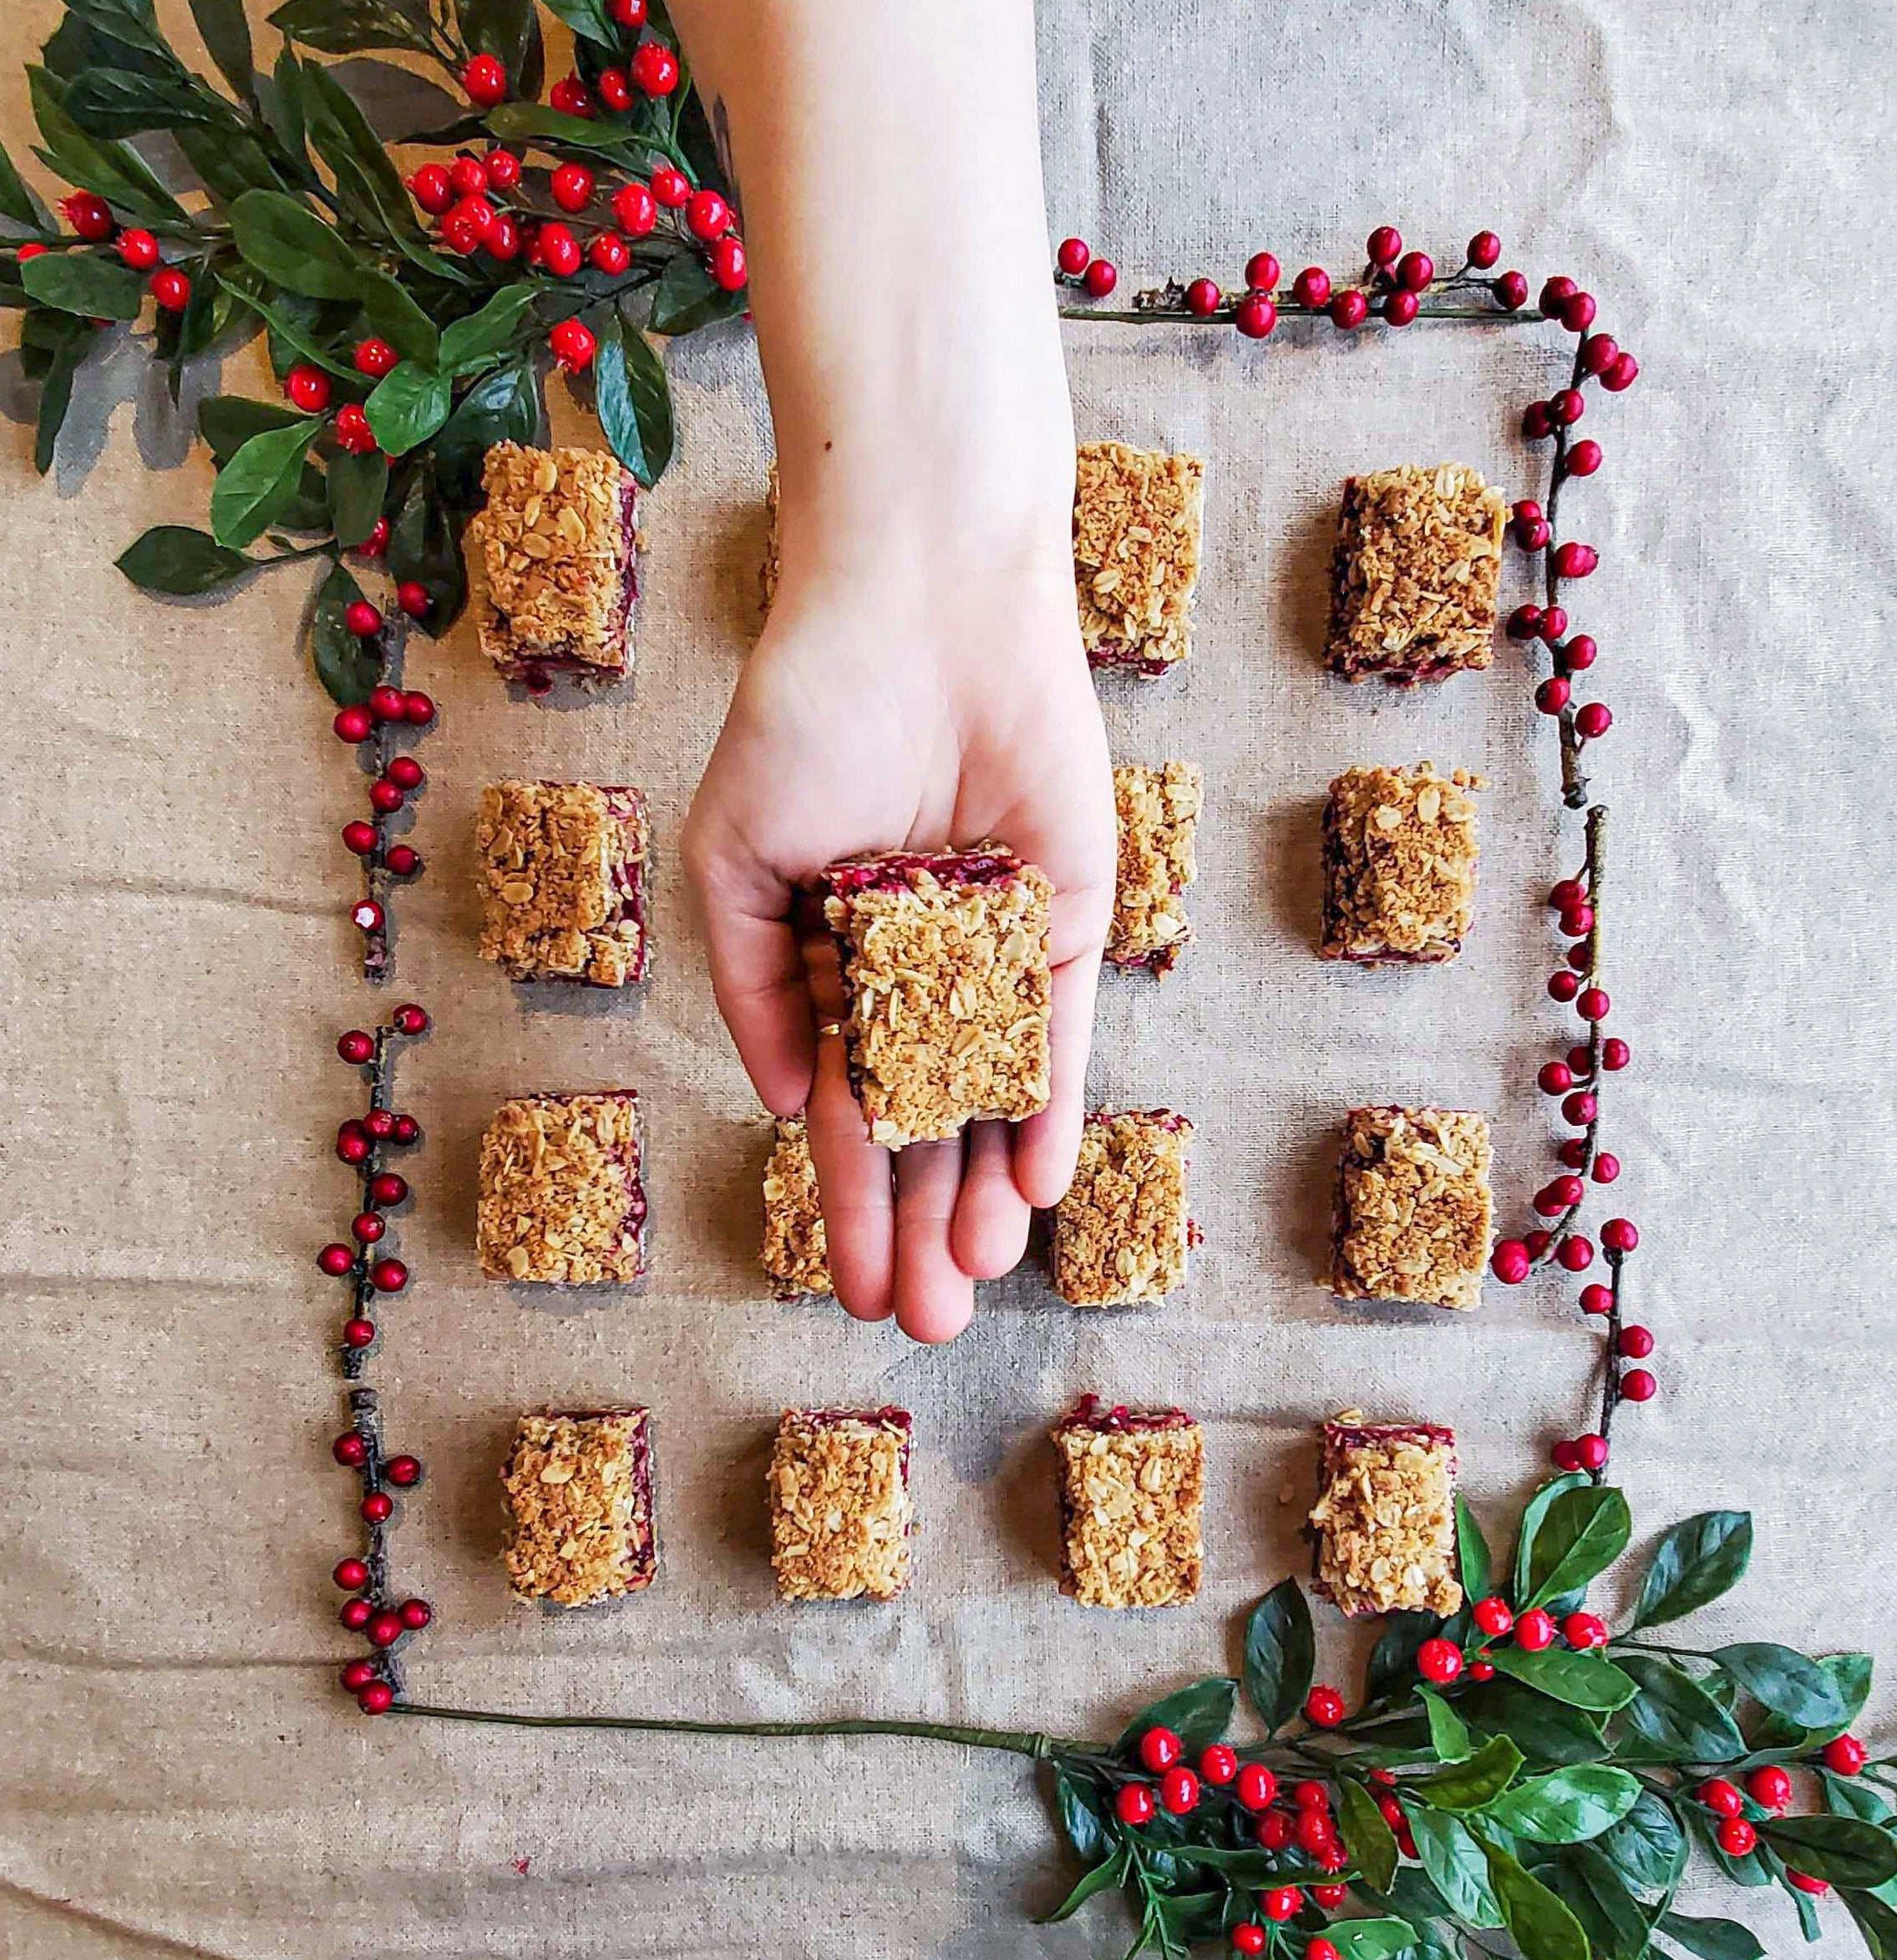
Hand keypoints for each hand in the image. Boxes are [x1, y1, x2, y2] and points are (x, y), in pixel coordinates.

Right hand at [683, 547, 1114, 1340]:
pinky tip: (1035, 1184)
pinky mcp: (1069, 917)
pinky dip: (1049, 1105)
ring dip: (986, 1189)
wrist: (916, 609)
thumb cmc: (805, 718)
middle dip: (922, 1225)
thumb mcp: (737, 864)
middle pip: (926, 1125)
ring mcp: (995, 952)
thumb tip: (788, 1103)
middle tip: (921, 1323)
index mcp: (831, 966)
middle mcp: (917, 972)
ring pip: (995, 1095)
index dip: (847, 1205)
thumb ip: (754, 987)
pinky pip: (1059, 1031)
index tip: (850, 1291)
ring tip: (977, 1279)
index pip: (845, 1113)